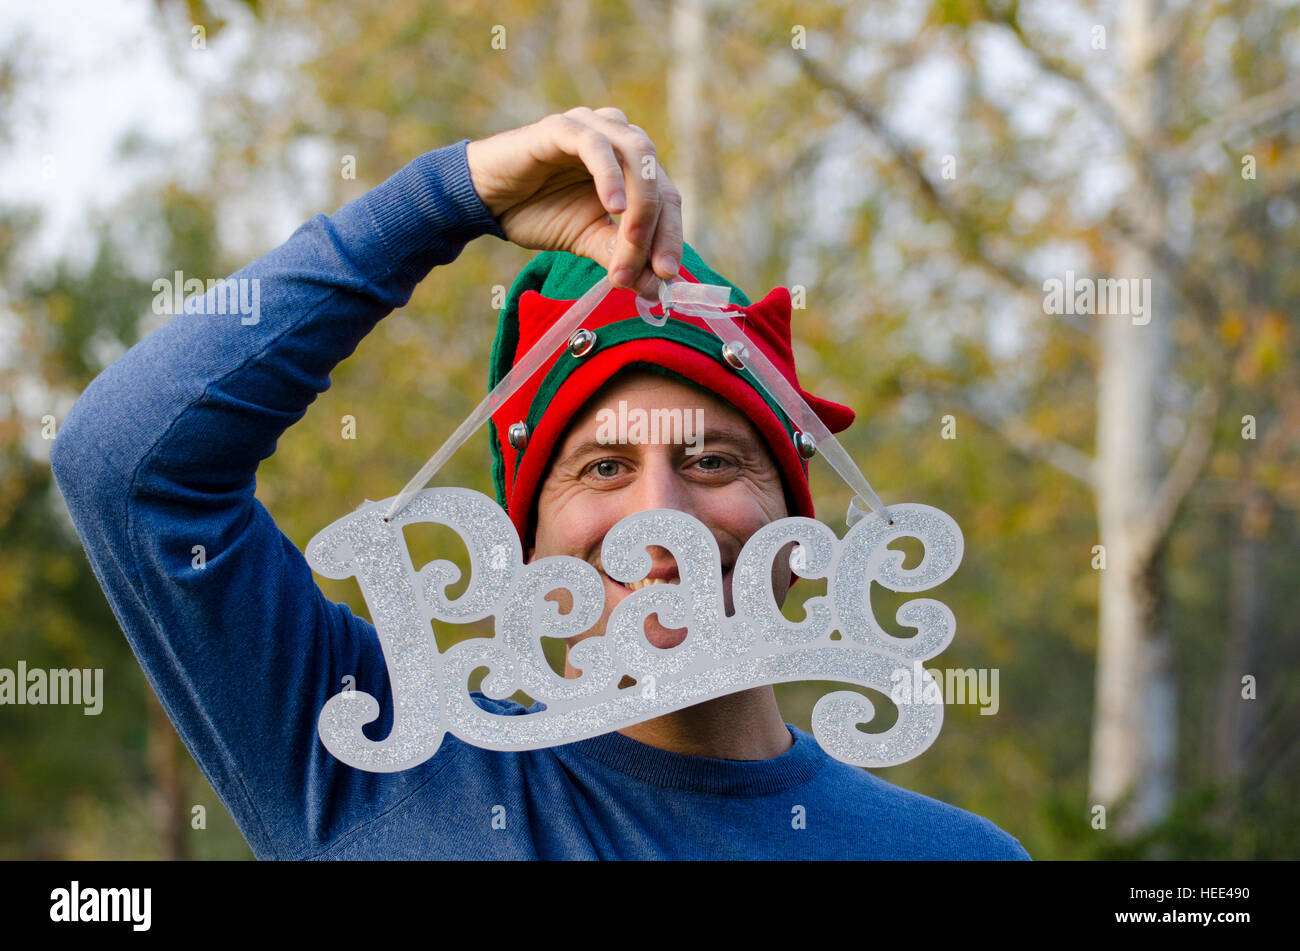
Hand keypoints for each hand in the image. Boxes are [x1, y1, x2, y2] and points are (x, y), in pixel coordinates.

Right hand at [466, 106, 682, 299]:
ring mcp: (592, 127)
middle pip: (659, 179)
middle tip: (650, 268)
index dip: (671, 237)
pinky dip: (610, 176)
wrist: (485, 199)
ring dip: (642, 203)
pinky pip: (596, 146)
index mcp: (631, 165)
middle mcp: (618, 138)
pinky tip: (614, 208)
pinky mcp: (562, 127)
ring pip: (637, 155)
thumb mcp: (586, 239)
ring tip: (632, 241)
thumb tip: (654, 287)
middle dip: (657, 229)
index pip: (667, 198)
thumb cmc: (537, 211)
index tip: (667, 275)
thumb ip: (619, 255)